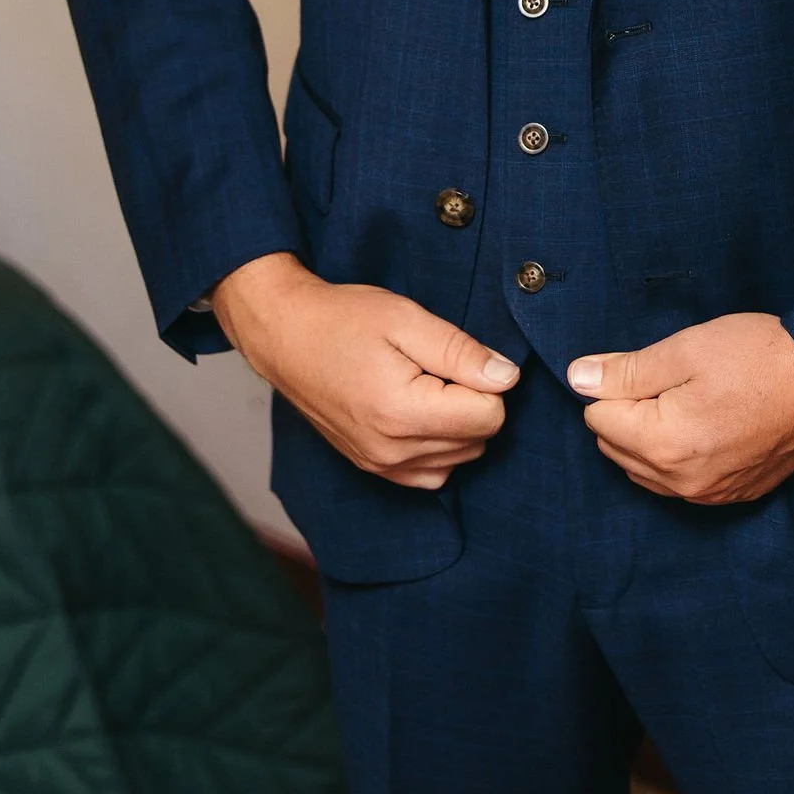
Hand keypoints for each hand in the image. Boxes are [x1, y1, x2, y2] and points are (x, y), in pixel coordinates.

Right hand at [212, 251, 518, 490]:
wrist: (285, 336)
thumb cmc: (343, 320)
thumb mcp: (407, 319)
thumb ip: (460, 352)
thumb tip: (507, 378)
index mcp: (402, 412)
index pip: (489, 417)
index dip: (488, 381)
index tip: (459, 356)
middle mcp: (391, 450)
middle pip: (478, 440)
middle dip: (474, 401)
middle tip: (439, 366)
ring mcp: (379, 464)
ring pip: (459, 459)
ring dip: (458, 424)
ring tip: (427, 383)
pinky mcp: (372, 468)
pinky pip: (430, 474)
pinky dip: (439, 446)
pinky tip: (421, 409)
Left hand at [567, 311, 793, 503]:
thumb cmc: (758, 355)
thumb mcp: (686, 350)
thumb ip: (626, 371)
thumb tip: (577, 379)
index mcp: (664, 445)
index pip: (598, 419)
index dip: (617, 384)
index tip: (652, 366)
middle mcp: (682, 483)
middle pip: (616, 449)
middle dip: (628, 414)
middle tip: (670, 379)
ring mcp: (710, 495)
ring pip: (646, 471)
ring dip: (650, 437)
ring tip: (688, 399)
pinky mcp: (734, 496)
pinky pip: (681, 484)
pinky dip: (679, 457)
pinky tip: (707, 424)